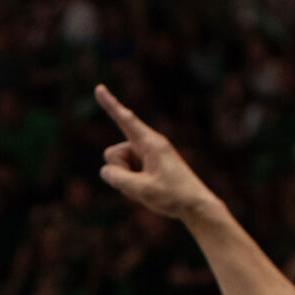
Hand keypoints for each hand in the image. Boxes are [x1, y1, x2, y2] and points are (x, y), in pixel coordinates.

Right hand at [94, 85, 224, 225]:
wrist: (195, 206)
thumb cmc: (173, 196)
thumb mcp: (143, 190)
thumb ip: (119, 180)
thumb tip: (105, 171)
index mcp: (150, 143)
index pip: (126, 119)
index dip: (110, 104)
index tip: (99, 88)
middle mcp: (146, 146)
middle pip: (112, 152)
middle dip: (117, 169)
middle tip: (140, 183)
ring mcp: (145, 157)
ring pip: (117, 165)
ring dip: (124, 180)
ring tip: (147, 189)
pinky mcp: (145, 167)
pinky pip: (124, 173)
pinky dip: (129, 184)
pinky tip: (147, 191)